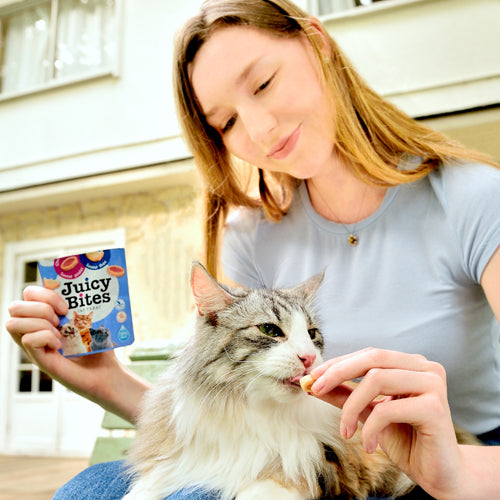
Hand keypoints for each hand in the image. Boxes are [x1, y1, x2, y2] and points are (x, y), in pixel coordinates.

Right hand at [6, 286, 148, 422]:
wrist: (108, 373)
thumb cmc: (99, 345)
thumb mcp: (90, 319)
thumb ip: (83, 302)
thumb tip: (88, 279)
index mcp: (45, 317)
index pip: (28, 293)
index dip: (44, 293)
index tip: (66, 305)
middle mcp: (35, 330)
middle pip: (14, 306)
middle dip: (40, 307)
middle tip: (60, 320)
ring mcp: (34, 346)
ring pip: (12, 323)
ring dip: (39, 323)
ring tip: (59, 333)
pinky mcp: (39, 360)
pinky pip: (27, 340)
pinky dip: (45, 338)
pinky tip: (60, 346)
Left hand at [310, 348, 463, 498]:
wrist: (439, 474)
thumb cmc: (405, 439)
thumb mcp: (368, 413)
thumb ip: (346, 395)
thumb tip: (314, 383)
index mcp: (409, 363)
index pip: (368, 354)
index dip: (338, 363)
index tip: (313, 378)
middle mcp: (424, 367)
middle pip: (372, 358)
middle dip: (338, 372)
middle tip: (316, 390)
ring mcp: (432, 384)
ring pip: (377, 379)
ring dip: (351, 406)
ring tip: (345, 431)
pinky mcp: (435, 407)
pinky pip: (388, 409)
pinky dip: (370, 427)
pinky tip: (369, 445)